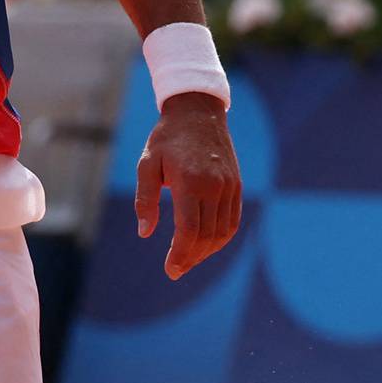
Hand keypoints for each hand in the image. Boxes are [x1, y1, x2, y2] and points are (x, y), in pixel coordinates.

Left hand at [134, 91, 242, 279]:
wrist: (198, 112)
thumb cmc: (167, 138)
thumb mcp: (147, 164)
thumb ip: (145, 199)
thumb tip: (145, 233)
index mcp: (190, 182)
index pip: (189, 230)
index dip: (180, 254)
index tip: (171, 270)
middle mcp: (214, 187)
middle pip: (206, 236)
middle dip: (191, 257)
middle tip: (175, 270)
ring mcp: (229, 187)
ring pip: (222, 232)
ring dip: (206, 251)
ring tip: (188, 259)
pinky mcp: (237, 185)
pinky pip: (232, 220)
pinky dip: (221, 238)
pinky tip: (206, 244)